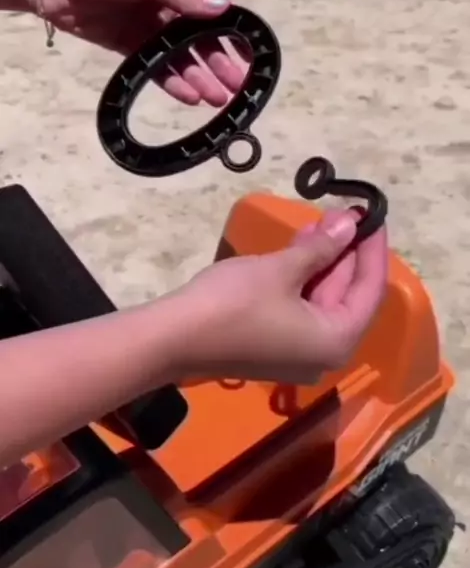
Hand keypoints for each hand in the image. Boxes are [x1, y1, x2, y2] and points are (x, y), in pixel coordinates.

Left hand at [39, 0, 245, 105]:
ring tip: (216, 100)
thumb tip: (224, 9)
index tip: (250, 54)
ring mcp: (147, 26)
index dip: (233, 30)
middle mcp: (167, 3)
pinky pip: (155, 65)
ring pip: (180, 55)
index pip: (213, 6)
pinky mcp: (128, 45)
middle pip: (199, 37)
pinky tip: (188, 96)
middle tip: (236, 87)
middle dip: (218, 61)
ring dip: (198, 76)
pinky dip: (171, 81)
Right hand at [180, 209, 387, 383]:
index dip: (372, 249)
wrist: (172, 339)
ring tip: (321, 223)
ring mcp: (297, 354)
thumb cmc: (232, 302)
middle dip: (345, 253)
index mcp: (336, 340)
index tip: (373, 216)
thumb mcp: (280, 269)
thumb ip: (320, 248)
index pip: (370, 289)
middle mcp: (324, 354)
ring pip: (321, 301)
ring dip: (321, 263)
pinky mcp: (274, 347)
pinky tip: (298, 249)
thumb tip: (349, 224)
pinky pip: (300, 310)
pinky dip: (302, 280)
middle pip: (347, 297)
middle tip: (343, 213)